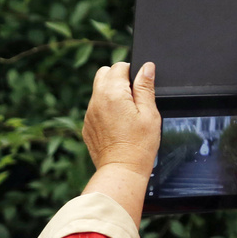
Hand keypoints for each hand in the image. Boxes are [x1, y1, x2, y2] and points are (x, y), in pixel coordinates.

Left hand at [82, 62, 160, 177]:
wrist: (122, 170)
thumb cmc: (139, 145)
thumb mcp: (149, 114)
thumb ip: (145, 87)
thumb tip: (146, 67)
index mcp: (113, 94)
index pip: (119, 67)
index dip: (133, 73)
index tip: (141, 88)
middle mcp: (97, 100)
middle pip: (104, 73)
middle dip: (119, 79)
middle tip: (133, 97)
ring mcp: (89, 113)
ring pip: (98, 90)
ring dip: (112, 94)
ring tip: (126, 113)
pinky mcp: (87, 125)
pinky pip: (95, 107)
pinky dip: (105, 109)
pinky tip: (118, 125)